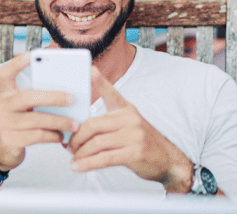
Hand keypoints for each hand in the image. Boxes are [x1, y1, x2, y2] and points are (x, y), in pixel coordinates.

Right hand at [0, 51, 78, 170]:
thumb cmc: (17, 124)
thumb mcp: (21, 108)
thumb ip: (36, 98)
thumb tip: (68, 92)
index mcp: (4, 93)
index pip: (6, 73)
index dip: (17, 63)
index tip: (31, 54)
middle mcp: (1, 106)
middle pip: (28, 97)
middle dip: (53, 97)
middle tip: (72, 98)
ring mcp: (3, 124)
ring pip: (36, 120)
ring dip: (59, 121)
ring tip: (74, 124)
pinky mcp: (9, 141)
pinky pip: (37, 136)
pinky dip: (52, 136)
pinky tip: (61, 136)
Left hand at [67, 66, 193, 192]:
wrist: (168, 160)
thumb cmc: (142, 143)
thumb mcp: (129, 126)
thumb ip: (107, 124)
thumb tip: (78, 130)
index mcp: (127, 110)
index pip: (112, 93)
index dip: (100, 82)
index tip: (90, 70)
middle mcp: (130, 119)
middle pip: (93, 124)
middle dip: (76, 137)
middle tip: (68, 146)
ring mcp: (134, 136)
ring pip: (96, 143)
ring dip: (80, 153)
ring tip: (73, 158)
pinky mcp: (135, 153)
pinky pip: (104, 158)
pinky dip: (87, 164)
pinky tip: (77, 166)